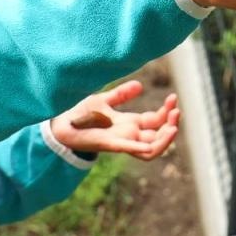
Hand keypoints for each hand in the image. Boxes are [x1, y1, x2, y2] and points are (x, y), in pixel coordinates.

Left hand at [51, 81, 179, 160]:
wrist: (59, 123)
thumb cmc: (80, 114)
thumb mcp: (104, 100)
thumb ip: (122, 95)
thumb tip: (140, 85)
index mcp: (128, 124)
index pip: (155, 122)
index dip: (167, 112)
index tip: (174, 98)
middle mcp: (127, 135)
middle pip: (158, 136)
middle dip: (171, 125)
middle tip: (177, 112)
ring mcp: (120, 141)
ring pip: (150, 149)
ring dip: (164, 140)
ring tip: (173, 127)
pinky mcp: (109, 144)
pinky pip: (128, 150)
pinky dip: (141, 148)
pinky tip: (151, 144)